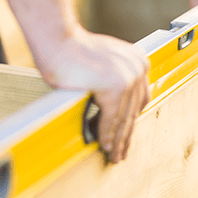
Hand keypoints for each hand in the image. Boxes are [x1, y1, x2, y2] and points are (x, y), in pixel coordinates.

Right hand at [38, 26, 149, 162]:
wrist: (58, 41)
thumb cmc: (74, 51)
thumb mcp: (105, 64)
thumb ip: (116, 81)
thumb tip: (116, 109)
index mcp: (138, 62)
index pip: (139, 100)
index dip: (131, 121)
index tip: (126, 135)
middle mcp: (137, 68)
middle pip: (133, 111)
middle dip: (126, 135)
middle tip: (121, 152)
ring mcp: (127, 77)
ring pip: (123, 118)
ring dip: (117, 140)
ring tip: (113, 155)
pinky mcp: (114, 87)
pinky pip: (110, 118)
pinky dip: (106, 134)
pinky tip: (103, 145)